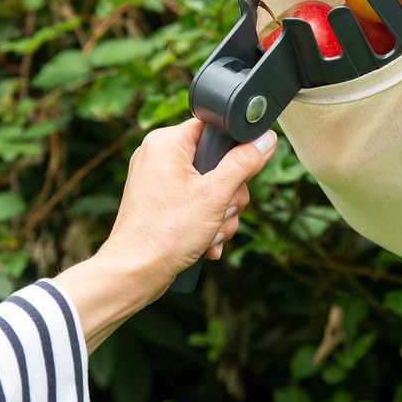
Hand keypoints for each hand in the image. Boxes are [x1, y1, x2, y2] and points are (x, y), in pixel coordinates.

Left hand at [53, 118, 276, 351]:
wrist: (135, 274)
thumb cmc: (165, 234)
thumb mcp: (215, 195)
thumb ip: (244, 163)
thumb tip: (265, 139)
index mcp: (166, 142)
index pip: (214, 127)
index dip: (234, 149)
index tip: (241, 172)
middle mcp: (158, 155)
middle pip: (217, 160)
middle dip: (229, 193)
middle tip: (221, 210)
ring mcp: (158, 179)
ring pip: (211, 185)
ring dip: (221, 212)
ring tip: (211, 231)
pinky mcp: (160, 201)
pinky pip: (196, 200)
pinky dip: (206, 220)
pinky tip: (206, 240)